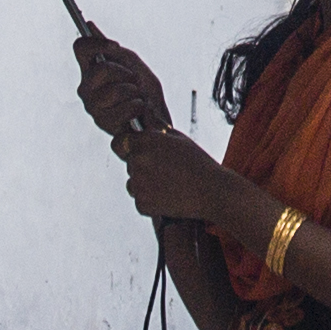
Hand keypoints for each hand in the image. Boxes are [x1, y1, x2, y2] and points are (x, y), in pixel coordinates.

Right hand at [73, 33, 167, 144]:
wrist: (157, 117)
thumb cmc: (143, 90)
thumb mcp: (132, 63)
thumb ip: (111, 48)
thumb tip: (89, 25)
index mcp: (90, 70)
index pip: (80, 48)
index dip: (96, 43)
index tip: (115, 46)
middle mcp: (86, 88)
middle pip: (101, 69)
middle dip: (125, 74)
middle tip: (134, 83)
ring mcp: (92, 107)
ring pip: (114, 91)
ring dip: (135, 92)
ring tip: (137, 98)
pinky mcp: (103, 124)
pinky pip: (126, 108)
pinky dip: (139, 107)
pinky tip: (138, 112)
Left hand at [114, 125, 233, 233]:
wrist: (211, 191)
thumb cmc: (197, 162)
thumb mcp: (178, 138)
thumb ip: (155, 131)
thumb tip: (142, 125)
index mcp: (144, 142)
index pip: (119, 142)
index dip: (126, 145)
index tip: (133, 150)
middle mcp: (137, 161)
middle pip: (129, 164)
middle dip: (141, 165)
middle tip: (164, 170)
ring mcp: (138, 184)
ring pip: (133, 183)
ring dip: (145, 184)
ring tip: (169, 184)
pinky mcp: (142, 204)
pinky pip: (140, 200)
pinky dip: (151, 200)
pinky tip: (170, 197)